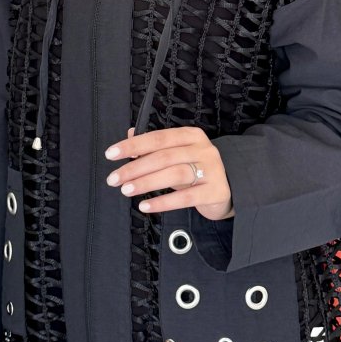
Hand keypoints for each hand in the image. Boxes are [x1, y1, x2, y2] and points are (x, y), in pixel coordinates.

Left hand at [104, 125, 234, 221]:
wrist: (230, 189)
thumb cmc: (197, 170)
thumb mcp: (177, 156)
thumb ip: (154, 147)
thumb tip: (129, 135)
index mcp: (191, 136)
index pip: (157, 138)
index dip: (133, 145)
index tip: (111, 154)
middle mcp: (203, 149)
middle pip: (163, 156)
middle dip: (135, 168)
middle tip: (114, 179)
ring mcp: (211, 170)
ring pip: (174, 174)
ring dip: (146, 183)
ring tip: (126, 190)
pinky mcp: (215, 191)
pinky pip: (185, 197)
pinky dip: (163, 202)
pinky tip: (146, 206)